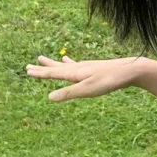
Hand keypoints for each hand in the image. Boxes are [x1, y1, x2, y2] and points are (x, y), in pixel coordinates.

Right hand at [26, 54, 146, 101]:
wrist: (128, 70)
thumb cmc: (108, 81)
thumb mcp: (87, 90)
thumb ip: (68, 93)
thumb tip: (49, 97)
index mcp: (74, 73)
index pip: (53, 73)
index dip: (40, 73)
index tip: (27, 70)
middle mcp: (78, 68)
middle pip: (56, 68)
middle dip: (43, 68)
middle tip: (29, 66)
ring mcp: (86, 67)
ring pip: (64, 65)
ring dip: (53, 64)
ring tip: (44, 59)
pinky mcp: (93, 68)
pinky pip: (76, 65)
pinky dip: (68, 63)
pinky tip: (68, 60)